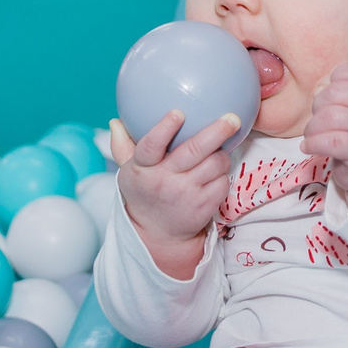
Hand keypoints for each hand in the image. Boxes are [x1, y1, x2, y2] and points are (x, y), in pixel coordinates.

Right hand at [110, 110, 243, 278]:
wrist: (157, 235)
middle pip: (193, 151)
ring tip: (219, 149)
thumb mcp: (128, 173)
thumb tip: (115, 122)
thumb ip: (121, 146)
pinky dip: (223, 174)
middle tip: (231, 118)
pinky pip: (223, 181)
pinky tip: (216, 172)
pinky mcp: (204, 206)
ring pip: (215, 164)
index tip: (178, 113)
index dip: (164, 129)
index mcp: (143, 169)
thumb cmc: (144, 194)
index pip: (151, 146)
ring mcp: (186, 194)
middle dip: (216, 131)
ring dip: (221, 153)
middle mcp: (165, 181)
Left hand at [303, 60, 347, 210]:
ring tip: (313, 136)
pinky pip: (329, 141)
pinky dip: (312, 143)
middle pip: (334, 92)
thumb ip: (343, 92)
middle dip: (318, 106)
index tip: (333, 97)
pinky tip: (309, 146)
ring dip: (312, 128)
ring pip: (328, 117)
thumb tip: (318, 90)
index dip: (336, 79)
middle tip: (320, 122)